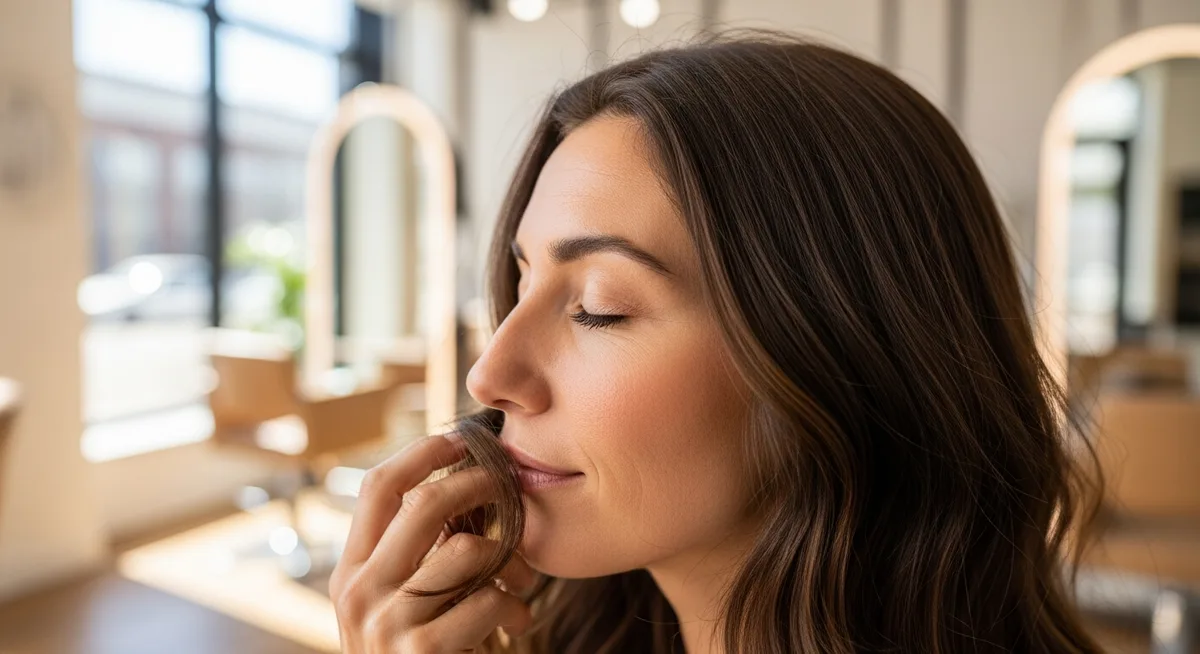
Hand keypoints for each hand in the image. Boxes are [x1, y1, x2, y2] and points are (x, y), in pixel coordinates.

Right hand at [330, 434, 534, 652]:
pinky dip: (514, 603)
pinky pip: (485, 599)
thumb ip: (415, 555)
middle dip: (476, 485)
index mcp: (351, 572)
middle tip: (509, 488)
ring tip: (521, 576)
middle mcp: (359, 593)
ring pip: (462, 549)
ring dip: (506, 555)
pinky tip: (519, 619)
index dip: (422, 451)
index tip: (462, 437)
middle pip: (421, 503)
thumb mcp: (400, 604)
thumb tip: (462, 487)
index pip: (377, 487)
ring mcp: (386, 625)